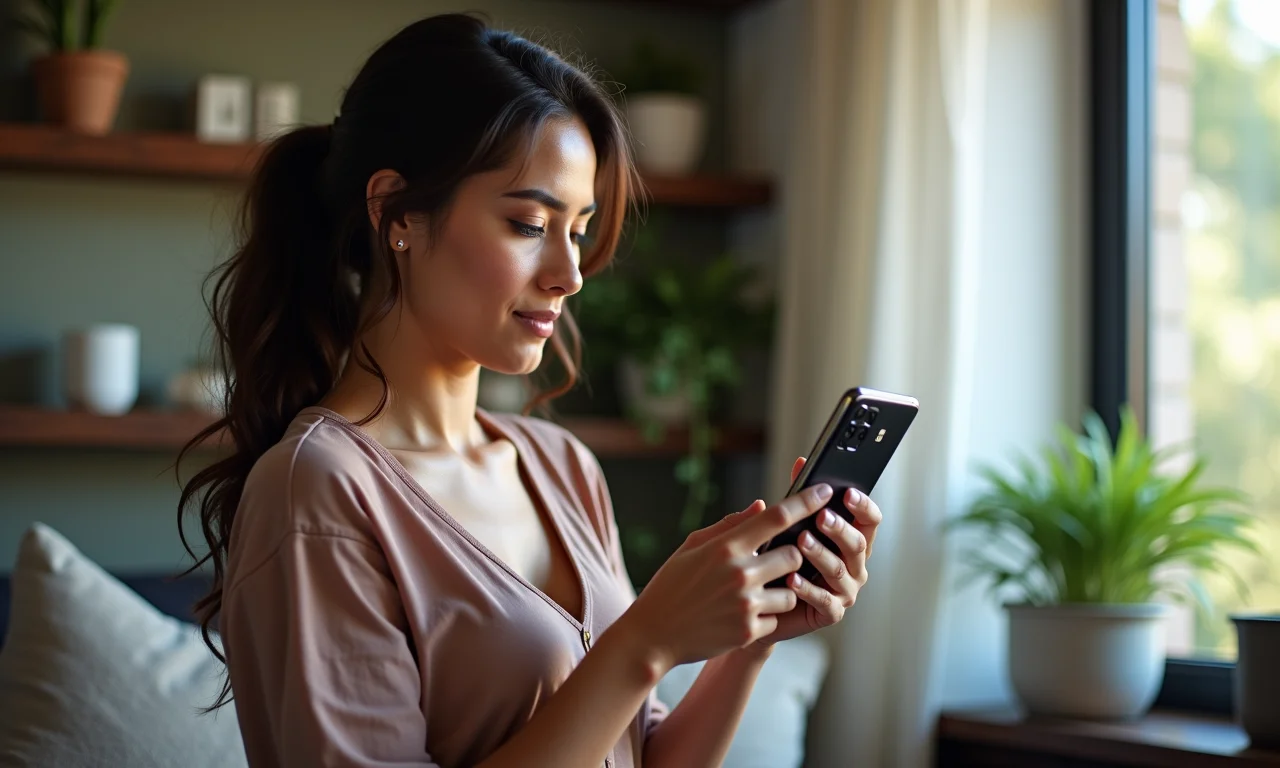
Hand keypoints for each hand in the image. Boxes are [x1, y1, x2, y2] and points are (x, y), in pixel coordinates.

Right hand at [623, 484, 833, 668]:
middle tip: (772, 563)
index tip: (825, 489)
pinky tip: (740, 616)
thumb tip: (762, 506)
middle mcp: (740, 573)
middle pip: (794, 554)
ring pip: (791, 590)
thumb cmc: (671, 585)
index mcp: (726, 547)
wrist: (653, 635)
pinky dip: (765, 616)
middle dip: (790, 557)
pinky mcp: (750, 631)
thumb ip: (729, 525)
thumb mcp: (692, 547)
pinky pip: (776, 617)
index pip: (776, 517)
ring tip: (752, 594)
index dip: (806, 501)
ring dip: (782, 590)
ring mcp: (747, 604)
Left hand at [753, 457, 882, 646]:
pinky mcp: (831, 613)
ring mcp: (846, 591)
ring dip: (821, 554)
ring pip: (840, 570)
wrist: (764, 601)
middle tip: (821, 516)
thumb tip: (800, 462)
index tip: (847, 493)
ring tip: (801, 542)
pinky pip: (825, 601)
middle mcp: (855, 565)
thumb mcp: (788, 524)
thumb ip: (799, 497)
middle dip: (839, 528)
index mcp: (850, 540)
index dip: (863, 506)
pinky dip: (809, 589)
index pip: (869, 520)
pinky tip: (792, 579)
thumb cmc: (780, 557)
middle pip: (857, 544)